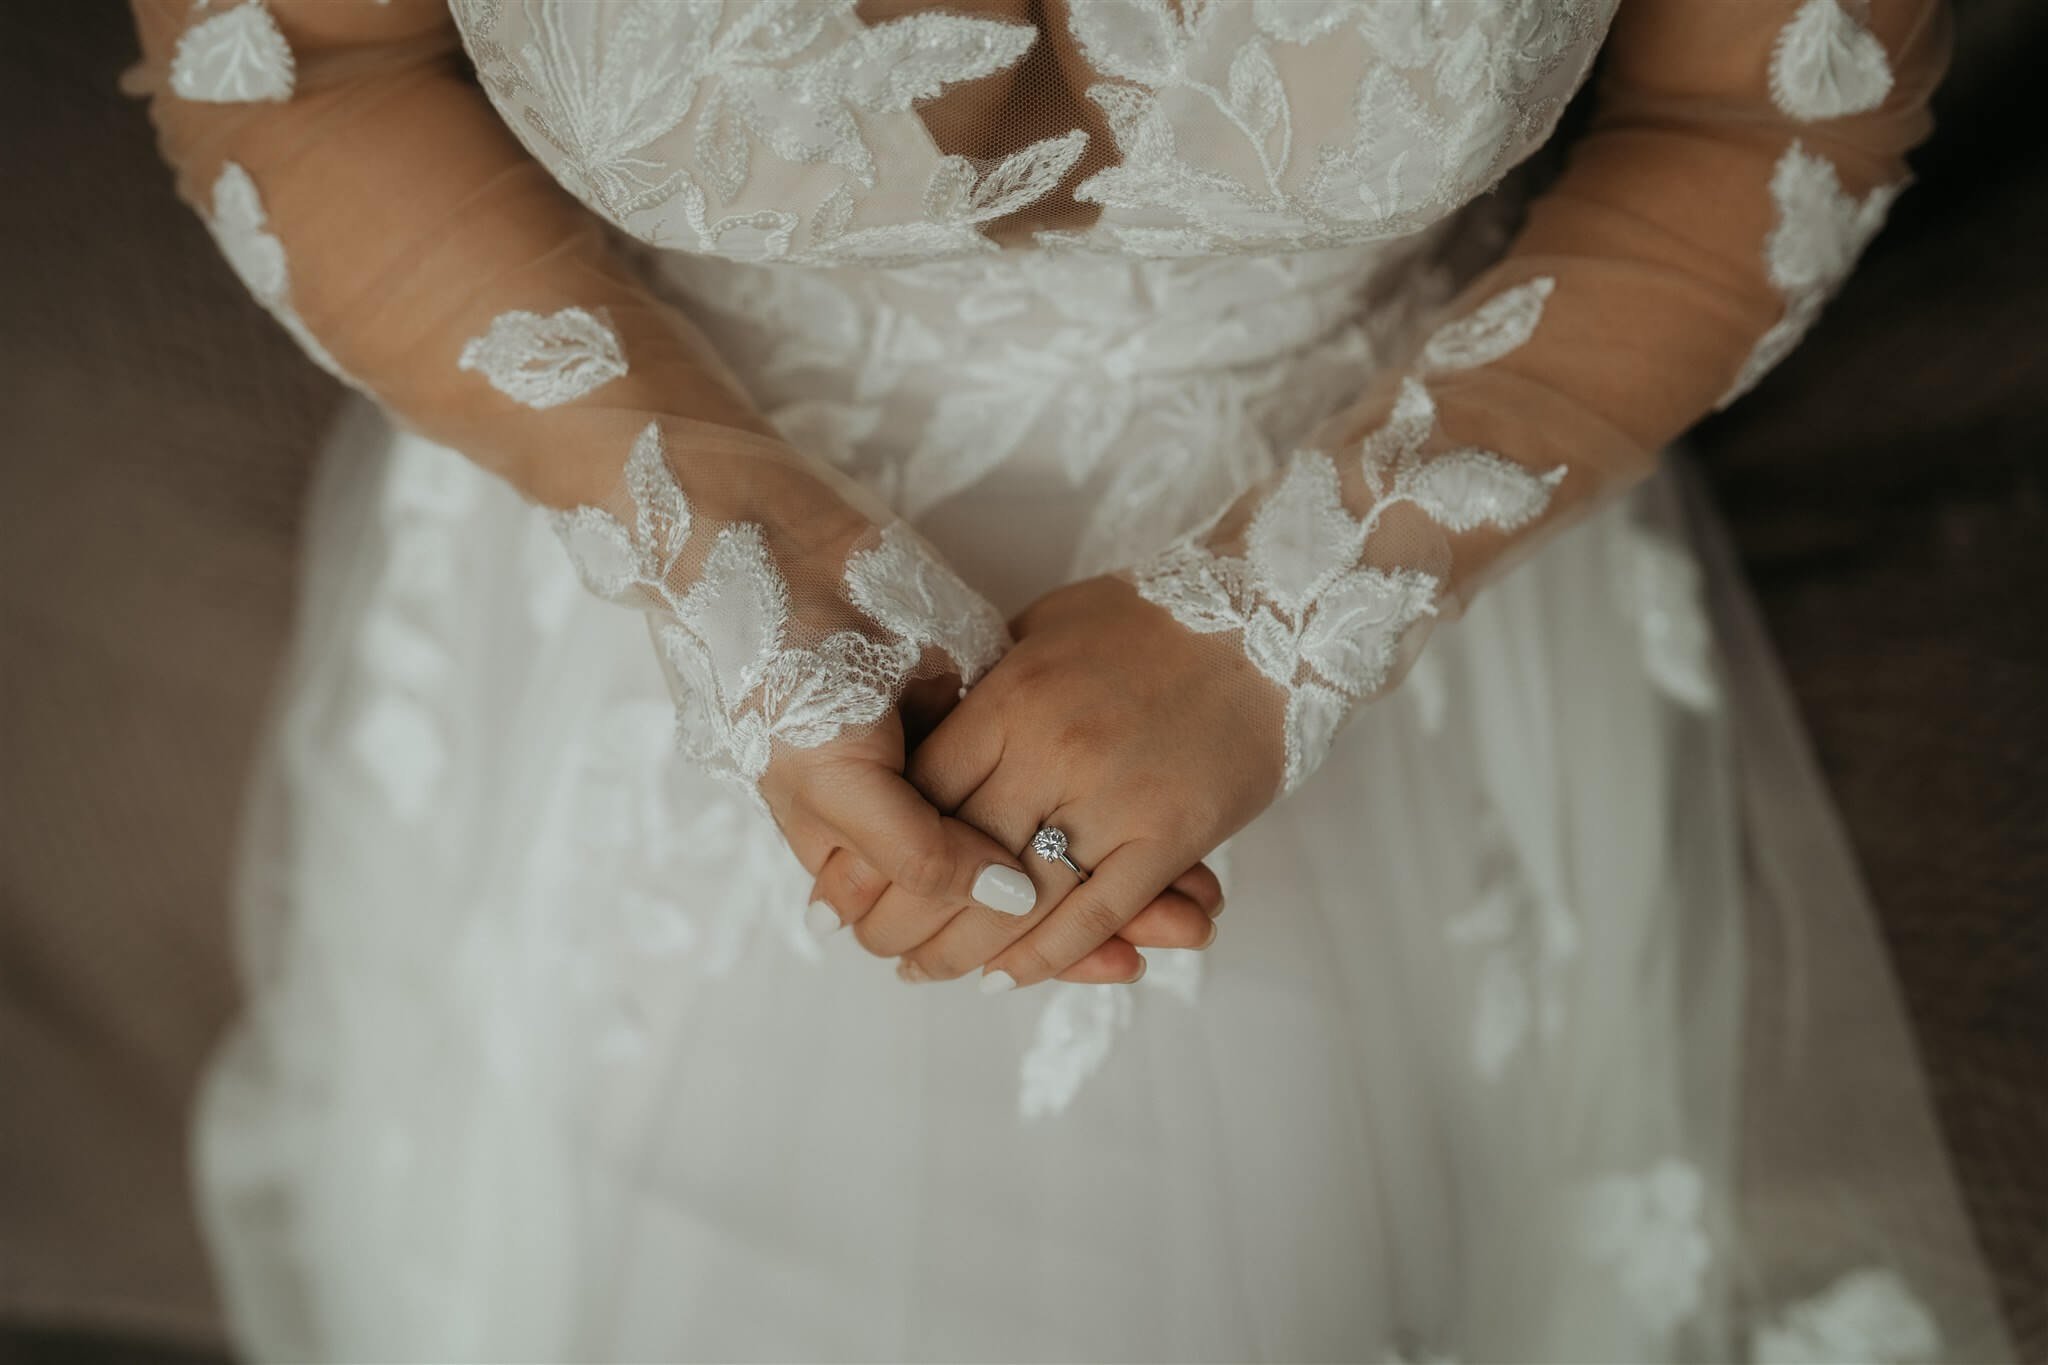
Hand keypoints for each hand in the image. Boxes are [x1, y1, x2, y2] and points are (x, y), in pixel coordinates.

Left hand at [890, 576, 1284, 990]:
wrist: (1271, 614)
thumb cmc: (1147, 619)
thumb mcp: (1042, 629)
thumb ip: (985, 688)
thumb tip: (923, 736)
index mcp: (1013, 697)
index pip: (921, 792)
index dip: (879, 848)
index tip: (853, 882)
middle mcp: (1055, 751)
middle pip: (955, 856)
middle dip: (906, 916)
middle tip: (878, 946)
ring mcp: (1117, 796)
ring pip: (1021, 899)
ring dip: (966, 950)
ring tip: (930, 973)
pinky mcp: (1174, 832)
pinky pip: (1099, 911)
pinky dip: (1050, 955)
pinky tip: (1008, 976)